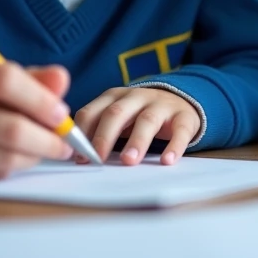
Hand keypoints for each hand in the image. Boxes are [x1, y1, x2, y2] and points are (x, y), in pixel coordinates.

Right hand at [0, 57, 73, 181]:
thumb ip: (31, 79)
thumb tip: (62, 79)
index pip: (6, 80)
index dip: (41, 99)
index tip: (62, 114)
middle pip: (11, 129)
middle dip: (48, 139)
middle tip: (65, 143)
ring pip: (6, 157)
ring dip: (35, 155)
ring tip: (45, 148)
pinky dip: (14, 167)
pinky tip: (17, 157)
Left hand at [73, 87, 200, 164]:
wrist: (181, 100)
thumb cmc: (139, 114)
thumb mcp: (118, 115)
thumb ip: (98, 128)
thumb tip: (74, 156)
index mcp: (114, 96)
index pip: (92, 111)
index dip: (82, 134)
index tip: (77, 157)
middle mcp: (136, 96)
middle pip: (116, 112)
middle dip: (105, 136)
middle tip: (97, 160)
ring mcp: (161, 104)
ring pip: (147, 120)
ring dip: (137, 141)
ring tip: (129, 161)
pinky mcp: (184, 116)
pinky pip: (180, 130)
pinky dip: (175, 146)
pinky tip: (167, 161)